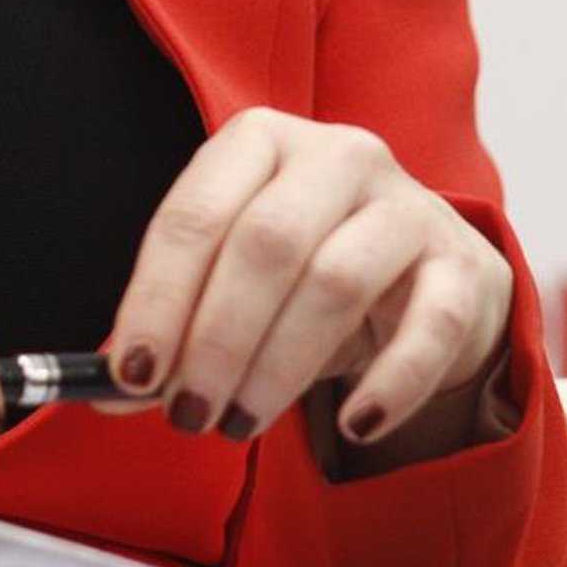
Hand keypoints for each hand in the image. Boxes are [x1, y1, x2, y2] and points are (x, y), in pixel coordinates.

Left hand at [104, 108, 512, 457]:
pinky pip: (429, 326)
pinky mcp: (465, 264)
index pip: (194, 213)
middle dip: (216, 338)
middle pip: (265, 242)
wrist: (427, 282)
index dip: (158, 297)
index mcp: (261, 141)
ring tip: (241, 423)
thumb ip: (172, 334)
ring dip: (279, 365)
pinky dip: (388, 383)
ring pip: (337, 281)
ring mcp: (409, 204)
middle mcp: (337, 155)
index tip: (131, 373)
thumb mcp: (234, 288)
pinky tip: (354, 425)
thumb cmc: (307, 277)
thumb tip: (101, 394)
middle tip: (187, 410)